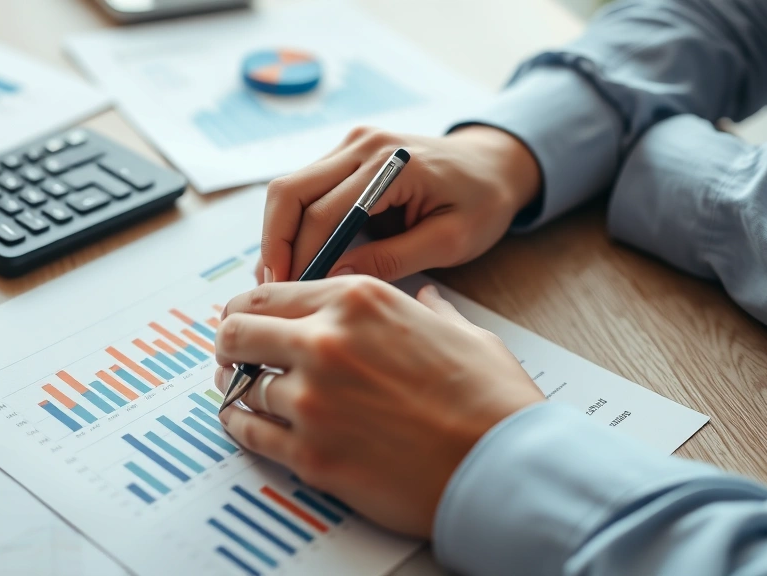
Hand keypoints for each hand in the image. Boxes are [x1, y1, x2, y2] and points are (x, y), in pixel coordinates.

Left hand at [214, 276, 543, 537]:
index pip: (269, 292)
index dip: (249, 307)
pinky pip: (250, 433)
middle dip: (231, 342)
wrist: (503, 467)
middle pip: (238, 332)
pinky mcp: (310, 454)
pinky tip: (243, 421)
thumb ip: (428, 309)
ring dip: (241, 387)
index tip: (246, 319)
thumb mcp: (461, 332)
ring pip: (243, 385)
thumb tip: (424, 300)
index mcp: (358, 301)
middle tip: (233, 353)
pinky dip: (241, 425)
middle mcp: (325, 342)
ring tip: (242, 390)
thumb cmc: (490, 400)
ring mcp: (312, 400)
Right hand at [256, 125, 539, 282]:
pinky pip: (306, 187)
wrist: (495, 164)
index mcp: (392, 163)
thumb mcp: (450, 241)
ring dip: (278, 233)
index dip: (301, 256)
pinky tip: (293, 257)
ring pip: (289, 188)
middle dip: (274, 243)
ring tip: (276, 279)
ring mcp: (352, 144)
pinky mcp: (348, 153)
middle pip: (290, 191)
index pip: (324, 212)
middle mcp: (364, 145)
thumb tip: (336, 277)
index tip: (292, 295)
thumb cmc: (482, 202)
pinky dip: (293, 222)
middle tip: (271, 289)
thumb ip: (393, 259)